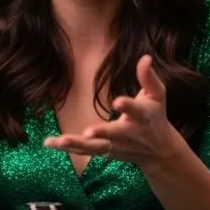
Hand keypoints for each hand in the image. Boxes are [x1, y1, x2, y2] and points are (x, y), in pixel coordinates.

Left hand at [44, 55, 178, 168]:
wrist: (159, 152)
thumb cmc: (155, 116)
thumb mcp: (157, 95)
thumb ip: (149, 77)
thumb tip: (145, 57)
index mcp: (142, 116)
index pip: (135, 109)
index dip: (127, 106)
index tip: (118, 102)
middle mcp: (129, 133)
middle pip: (114, 134)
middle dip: (102, 133)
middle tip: (88, 133)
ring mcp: (116, 145)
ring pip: (96, 147)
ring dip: (77, 144)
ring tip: (59, 140)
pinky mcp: (105, 152)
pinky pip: (85, 151)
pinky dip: (68, 148)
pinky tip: (50, 143)